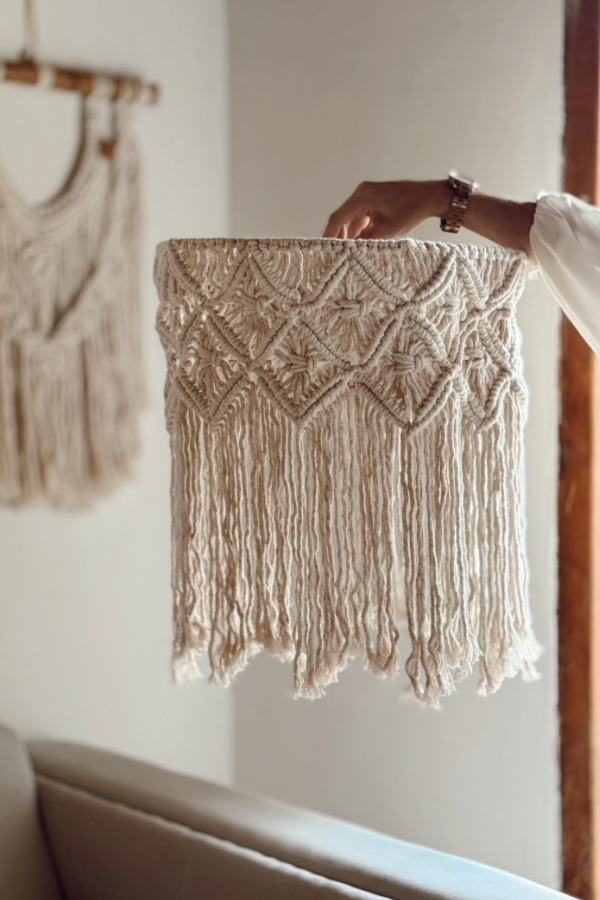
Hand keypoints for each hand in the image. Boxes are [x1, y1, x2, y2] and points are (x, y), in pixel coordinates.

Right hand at [323, 180, 450, 238]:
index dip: (330, 234)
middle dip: (340, 234)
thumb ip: (365, 240)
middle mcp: (363, 191)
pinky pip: (363, 212)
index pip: (338, 217)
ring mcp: (369, 192)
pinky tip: (365, 238)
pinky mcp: (376, 196)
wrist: (431, 197)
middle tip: (337, 250)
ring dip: (352, 231)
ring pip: (353, 215)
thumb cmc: (412, 211)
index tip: (324, 247)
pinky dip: (362, 225)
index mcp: (363, 197)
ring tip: (352, 248)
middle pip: (343, 215)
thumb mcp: (387, 232)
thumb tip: (350, 249)